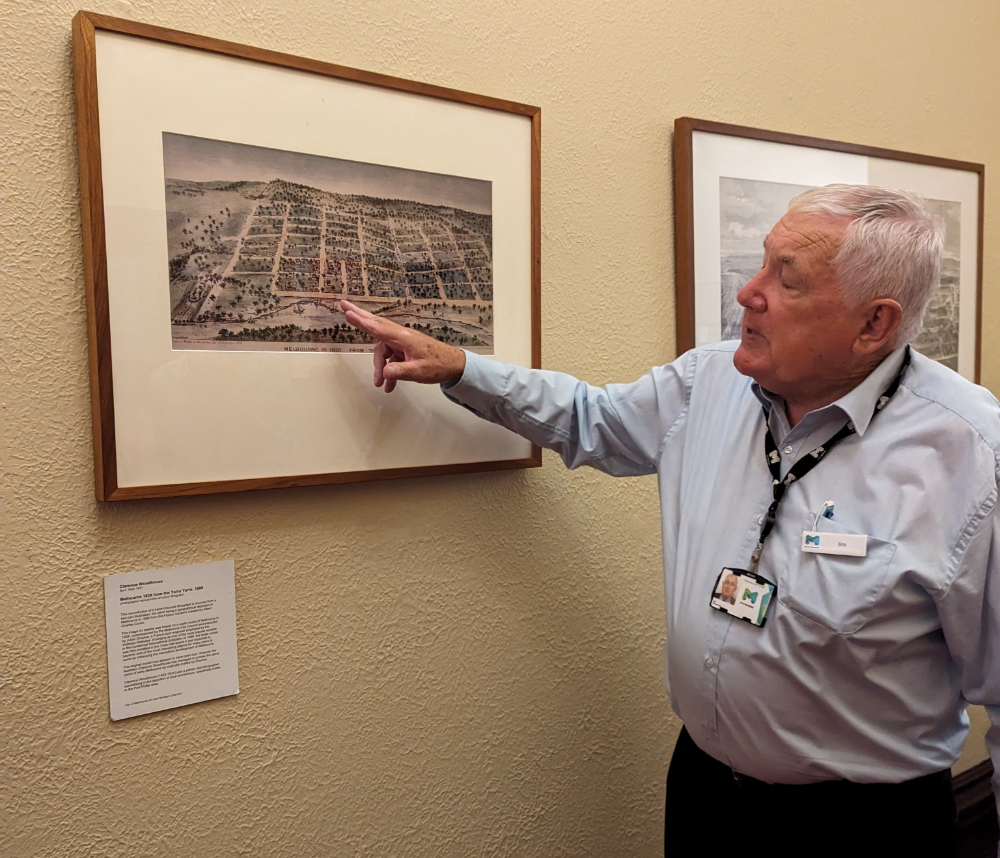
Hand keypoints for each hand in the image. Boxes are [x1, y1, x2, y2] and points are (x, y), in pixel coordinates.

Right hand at [340, 301, 466, 392]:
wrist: (454, 365)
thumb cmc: (438, 366)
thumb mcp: (418, 371)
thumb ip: (400, 372)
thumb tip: (384, 372)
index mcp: (403, 337)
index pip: (378, 327)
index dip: (362, 321)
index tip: (348, 312)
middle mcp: (401, 336)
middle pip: (376, 325)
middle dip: (359, 318)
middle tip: (343, 306)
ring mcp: (402, 342)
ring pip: (383, 351)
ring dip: (379, 367)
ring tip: (379, 384)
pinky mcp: (405, 350)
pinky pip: (391, 359)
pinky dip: (389, 371)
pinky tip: (389, 386)